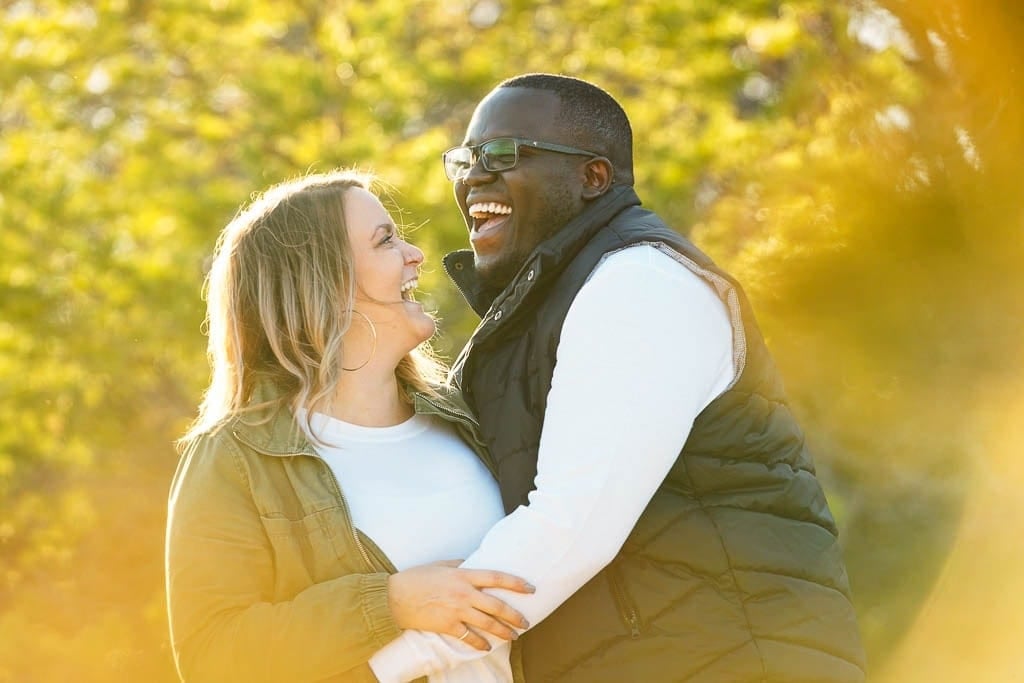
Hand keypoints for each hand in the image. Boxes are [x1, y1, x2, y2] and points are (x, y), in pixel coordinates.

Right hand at [387, 560, 533, 650]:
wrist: (394, 597)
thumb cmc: (416, 578)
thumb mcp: (441, 564)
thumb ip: (460, 564)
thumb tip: (474, 562)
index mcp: (464, 575)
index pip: (497, 577)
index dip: (516, 583)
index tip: (531, 589)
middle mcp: (464, 593)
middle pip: (497, 605)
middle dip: (515, 615)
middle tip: (526, 622)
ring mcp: (456, 611)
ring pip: (487, 623)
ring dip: (503, 631)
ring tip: (514, 636)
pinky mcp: (447, 626)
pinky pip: (468, 637)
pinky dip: (480, 643)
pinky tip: (487, 646)